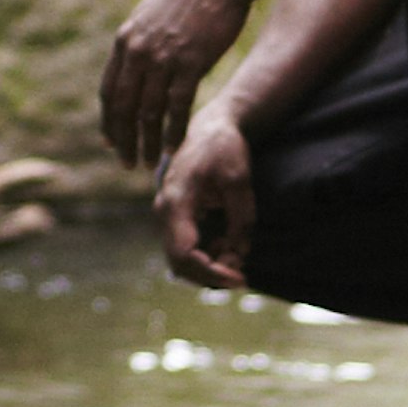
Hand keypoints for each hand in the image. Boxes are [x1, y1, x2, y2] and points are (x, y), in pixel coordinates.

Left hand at [98, 0, 262, 172]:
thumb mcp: (151, 12)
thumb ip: (139, 40)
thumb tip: (132, 61)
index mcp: (125, 38)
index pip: (109, 90)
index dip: (109, 120)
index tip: (110, 141)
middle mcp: (139, 50)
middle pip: (123, 106)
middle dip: (122, 139)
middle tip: (126, 163)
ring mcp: (164, 57)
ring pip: (148, 112)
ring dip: (147, 142)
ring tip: (150, 163)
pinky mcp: (191, 62)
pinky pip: (177, 107)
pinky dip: (174, 131)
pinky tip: (175, 147)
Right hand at [156, 104, 255, 292]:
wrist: (210, 128)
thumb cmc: (223, 148)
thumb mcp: (239, 179)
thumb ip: (241, 217)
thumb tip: (241, 253)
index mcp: (176, 201)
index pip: (185, 253)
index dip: (211, 272)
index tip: (239, 278)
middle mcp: (165, 211)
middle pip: (179, 262)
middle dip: (210, 274)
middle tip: (242, 275)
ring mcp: (168, 216)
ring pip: (181, 259)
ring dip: (210, 266)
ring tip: (238, 256)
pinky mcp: (176, 218)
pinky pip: (186, 247)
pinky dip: (207, 256)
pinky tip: (228, 245)